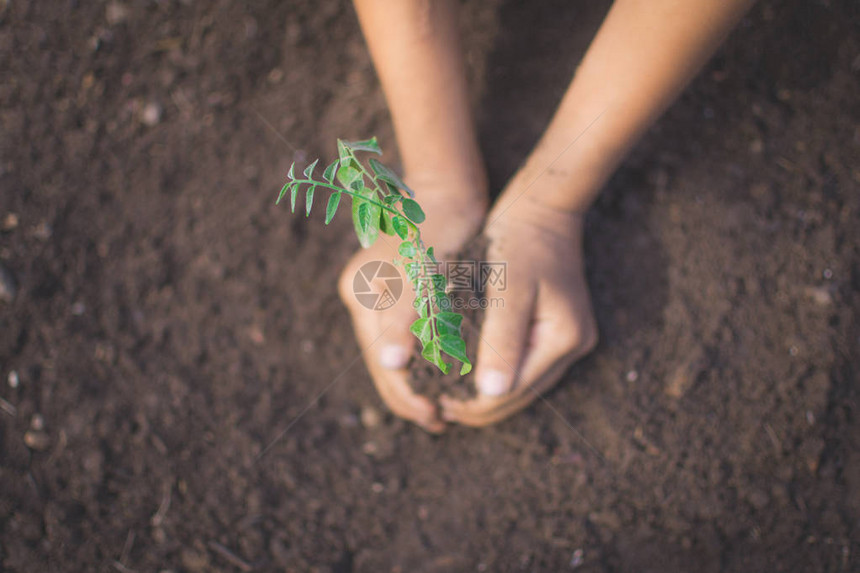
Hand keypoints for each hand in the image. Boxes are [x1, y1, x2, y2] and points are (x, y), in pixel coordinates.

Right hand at [338, 173, 486, 431]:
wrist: (443, 193)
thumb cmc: (443, 227)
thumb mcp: (428, 269)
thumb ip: (409, 312)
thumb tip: (394, 364)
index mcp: (363, 293)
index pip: (383, 360)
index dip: (407, 394)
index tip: (436, 417)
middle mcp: (360, 296)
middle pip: (381, 363)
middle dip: (408, 396)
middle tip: (440, 422)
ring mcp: (369, 294)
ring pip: (389, 356)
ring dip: (412, 385)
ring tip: (439, 411)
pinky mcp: (384, 292)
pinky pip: (397, 337)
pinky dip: (417, 361)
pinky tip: (436, 379)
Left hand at [439, 198, 597, 426]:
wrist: (541, 206)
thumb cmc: (517, 241)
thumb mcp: (506, 288)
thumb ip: (501, 340)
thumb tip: (490, 393)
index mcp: (563, 337)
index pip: (513, 390)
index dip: (474, 403)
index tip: (437, 403)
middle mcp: (573, 345)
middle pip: (521, 395)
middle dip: (479, 405)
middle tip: (437, 406)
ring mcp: (569, 339)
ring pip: (523, 384)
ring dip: (487, 394)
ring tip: (447, 396)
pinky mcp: (558, 331)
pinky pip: (525, 364)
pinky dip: (497, 372)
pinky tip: (468, 374)